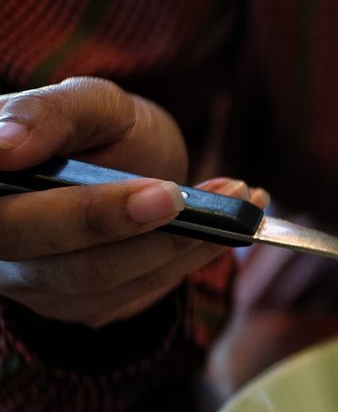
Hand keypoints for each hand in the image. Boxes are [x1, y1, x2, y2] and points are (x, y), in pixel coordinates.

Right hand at [0, 76, 266, 326]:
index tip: (103, 181)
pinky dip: (195, 254)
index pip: (4, 215)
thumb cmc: (101, 132)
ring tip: (238, 193)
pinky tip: (240, 220)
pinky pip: (139, 289)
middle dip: (111, 222)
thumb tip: (4, 145)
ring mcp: (37, 284)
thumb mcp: (89, 105)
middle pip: (44, 252)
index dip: (60, 210)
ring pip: (98, 278)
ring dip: (176, 240)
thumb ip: (49, 113)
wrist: (136, 167)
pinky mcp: (86, 306)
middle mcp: (0, 249)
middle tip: (174, 194)